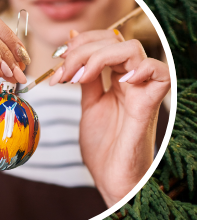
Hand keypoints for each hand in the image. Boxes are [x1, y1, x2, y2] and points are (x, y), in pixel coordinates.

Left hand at [50, 29, 169, 205]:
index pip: (106, 40)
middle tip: (63, 72)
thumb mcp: (87, 104)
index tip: (59, 59)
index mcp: (117, 79)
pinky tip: (118, 79)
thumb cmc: (104, 147)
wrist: (112, 179)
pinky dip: (140, 67)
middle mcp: (132, 81)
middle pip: (114, 41)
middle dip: (82, 50)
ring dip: (98, 56)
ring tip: (78, 78)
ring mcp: (141, 91)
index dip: (81, 42)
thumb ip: (84, 77)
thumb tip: (72, 47)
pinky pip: (160, 73)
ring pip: (132, 49)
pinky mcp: (148, 106)